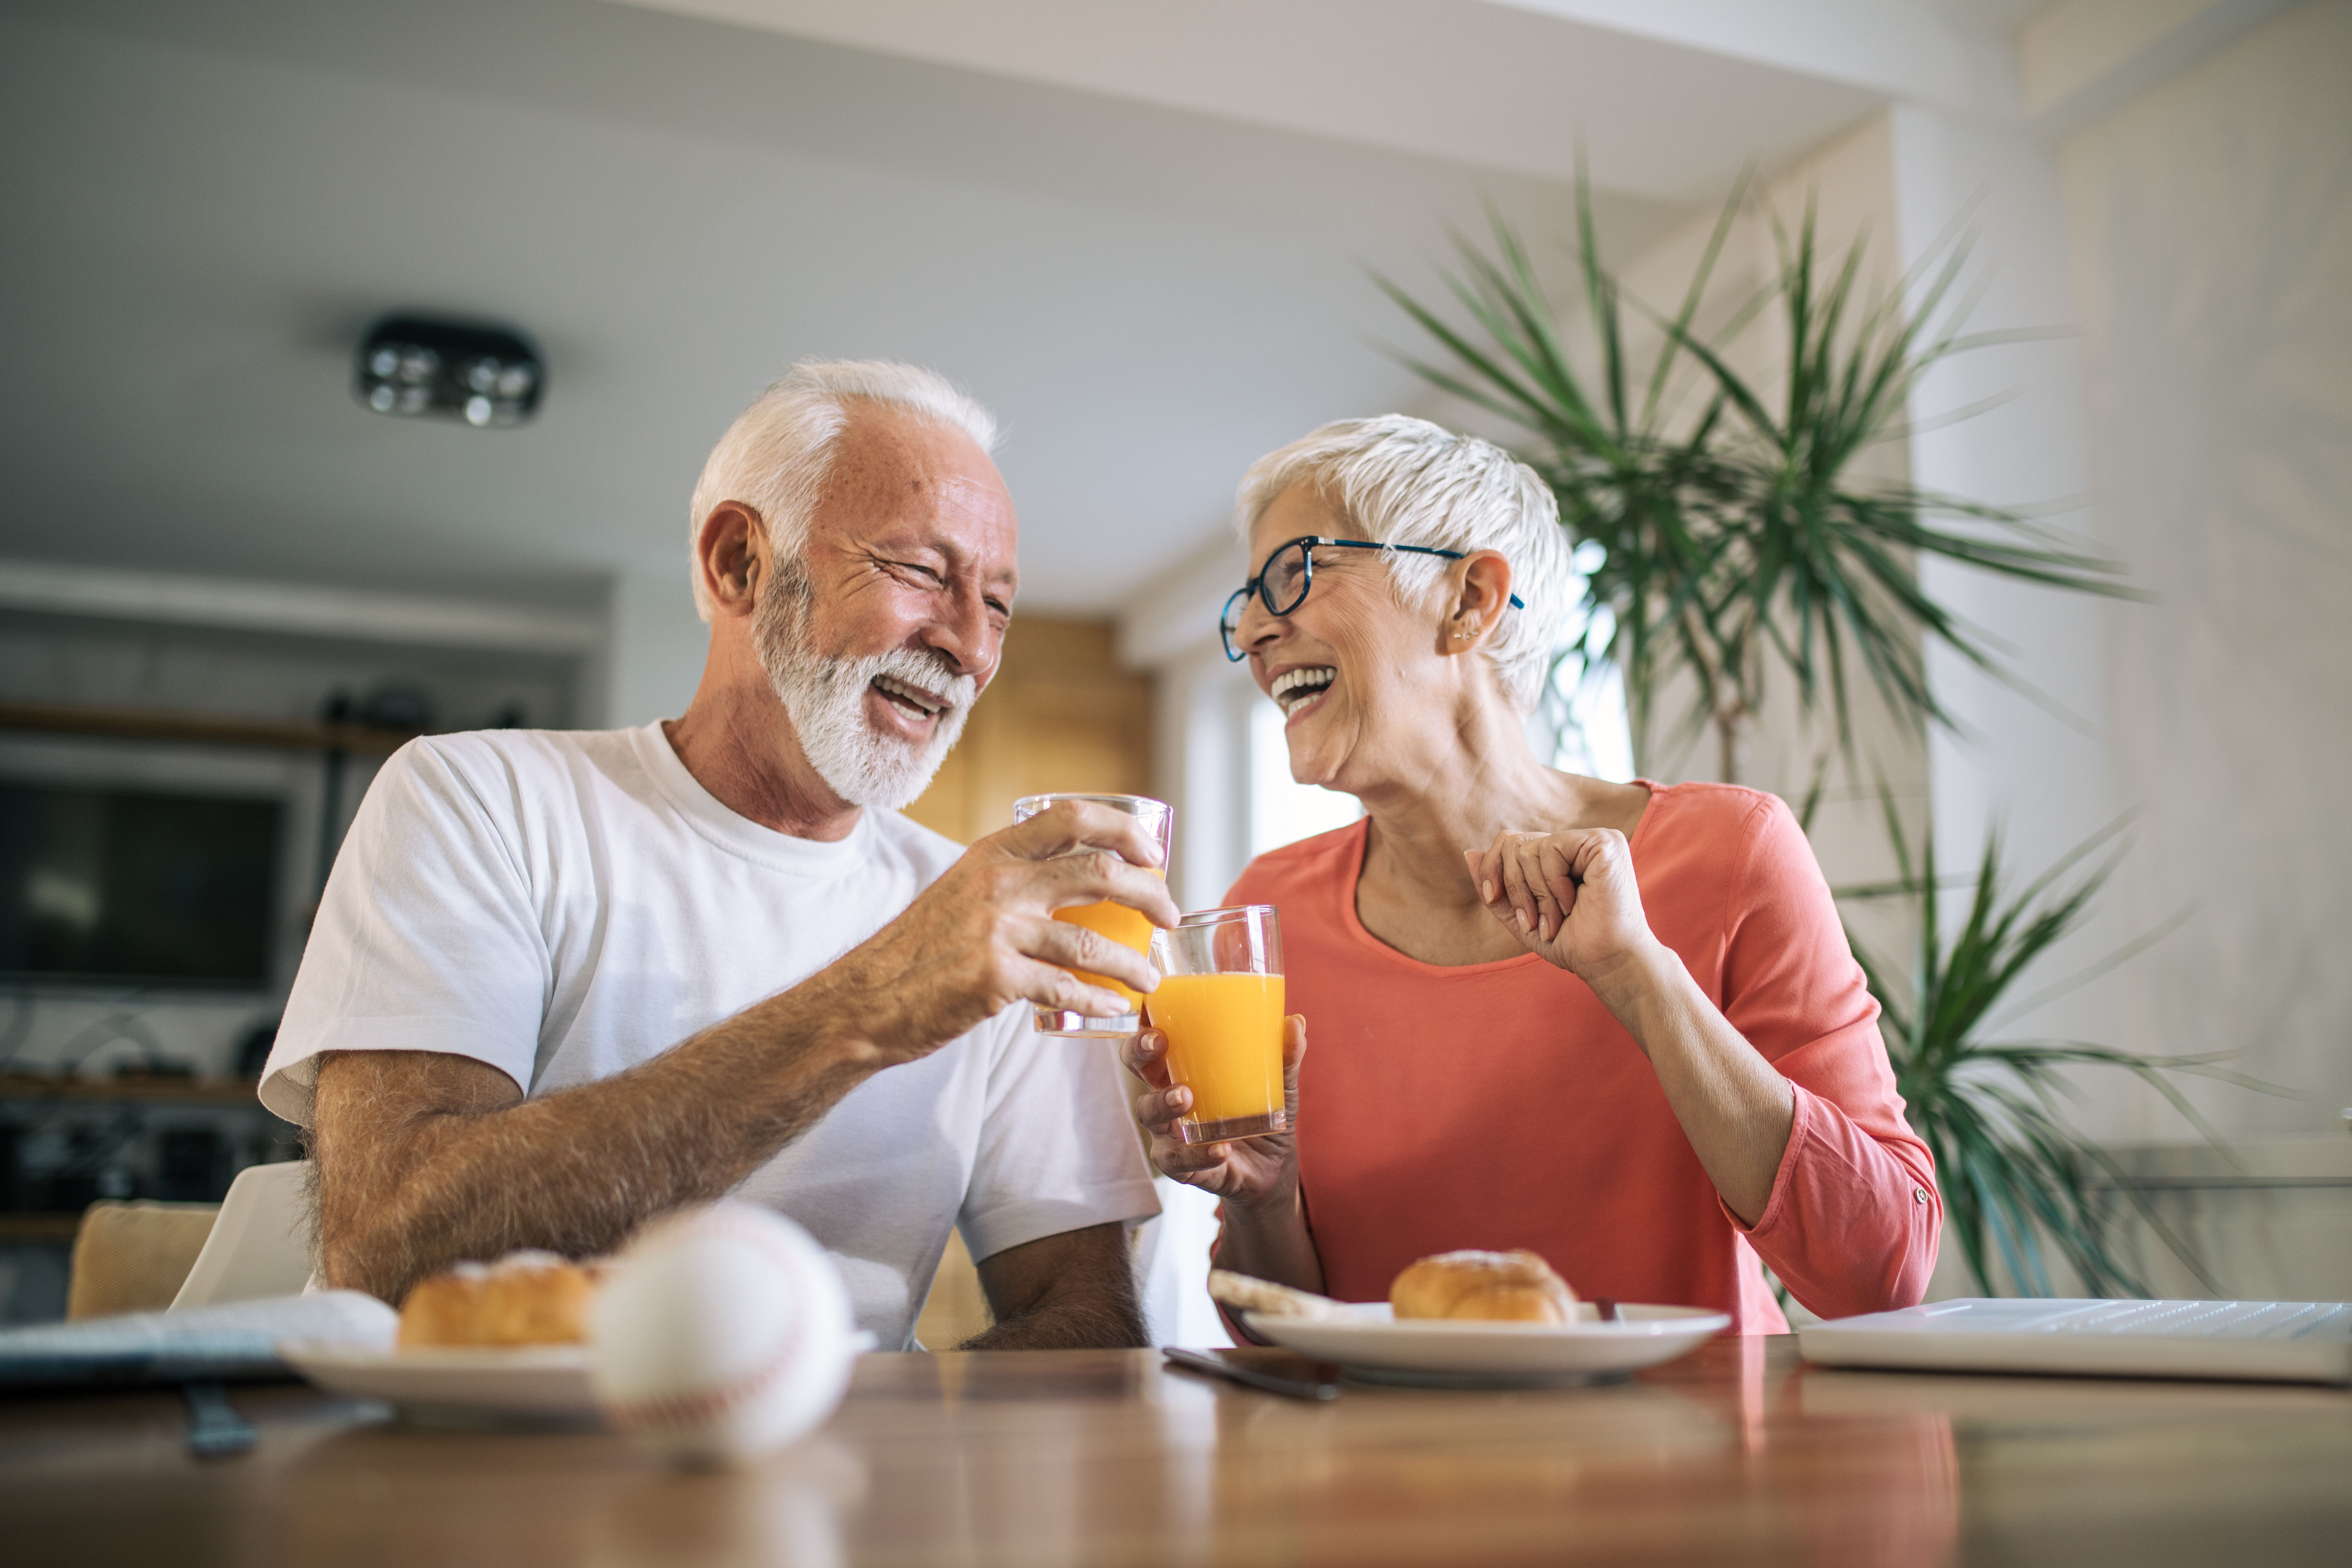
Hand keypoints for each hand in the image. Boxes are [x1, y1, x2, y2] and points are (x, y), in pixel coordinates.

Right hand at [806, 798, 1180, 1065]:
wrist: (866, 1000)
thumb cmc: (920, 949)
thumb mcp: (962, 890)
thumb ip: (1011, 877)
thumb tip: (1075, 876)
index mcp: (993, 852)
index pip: (1072, 818)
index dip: (1124, 830)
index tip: (1153, 855)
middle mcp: (998, 883)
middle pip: (1099, 873)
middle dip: (1150, 894)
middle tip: (1169, 916)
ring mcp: (996, 931)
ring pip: (1092, 942)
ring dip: (1133, 964)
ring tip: (1152, 978)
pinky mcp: (995, 979)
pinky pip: (1067, 990)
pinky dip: (1100, 1001)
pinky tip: (1116, 1009)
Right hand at [1123, 1015, 1305, 1209]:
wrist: (1271, 1170)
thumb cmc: (1261, 1116)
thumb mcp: (1279, 1086)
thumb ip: (1284, 1058)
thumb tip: (1295, 1023)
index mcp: (1184, 1068)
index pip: (1154, 1038)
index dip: (1144, 1021)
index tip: (1150, 1007)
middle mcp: (1168, 1095)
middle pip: (1138, 1067)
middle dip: (1139, 1052)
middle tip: (1158, 1043)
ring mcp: (1170, 1131)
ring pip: (1149, 1114)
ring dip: (1163, 1103)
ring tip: (1185, 1098)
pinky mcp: (1182, 1165)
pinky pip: (1178, 1160)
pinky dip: (1198, 1154)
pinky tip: (1219, 1148)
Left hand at [1464, 828, 1665, 999]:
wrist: (1607, 962)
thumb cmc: (1571, 943)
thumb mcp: (1521, 916)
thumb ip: (1496, 887)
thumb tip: (1468, 851)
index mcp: (1560, 857)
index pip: (1510, 843)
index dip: (1493, 869)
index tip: (1493, 898)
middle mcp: (1576, 843)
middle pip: (1513, 842)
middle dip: (1514, 887)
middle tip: (1533, 922)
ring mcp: (1592, 839)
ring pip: (1529, 849)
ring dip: (1536, 895)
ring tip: (1554, 920)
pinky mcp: (1604, 842)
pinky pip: (1551, 848)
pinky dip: (1553, 885)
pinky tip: (1573, 903)